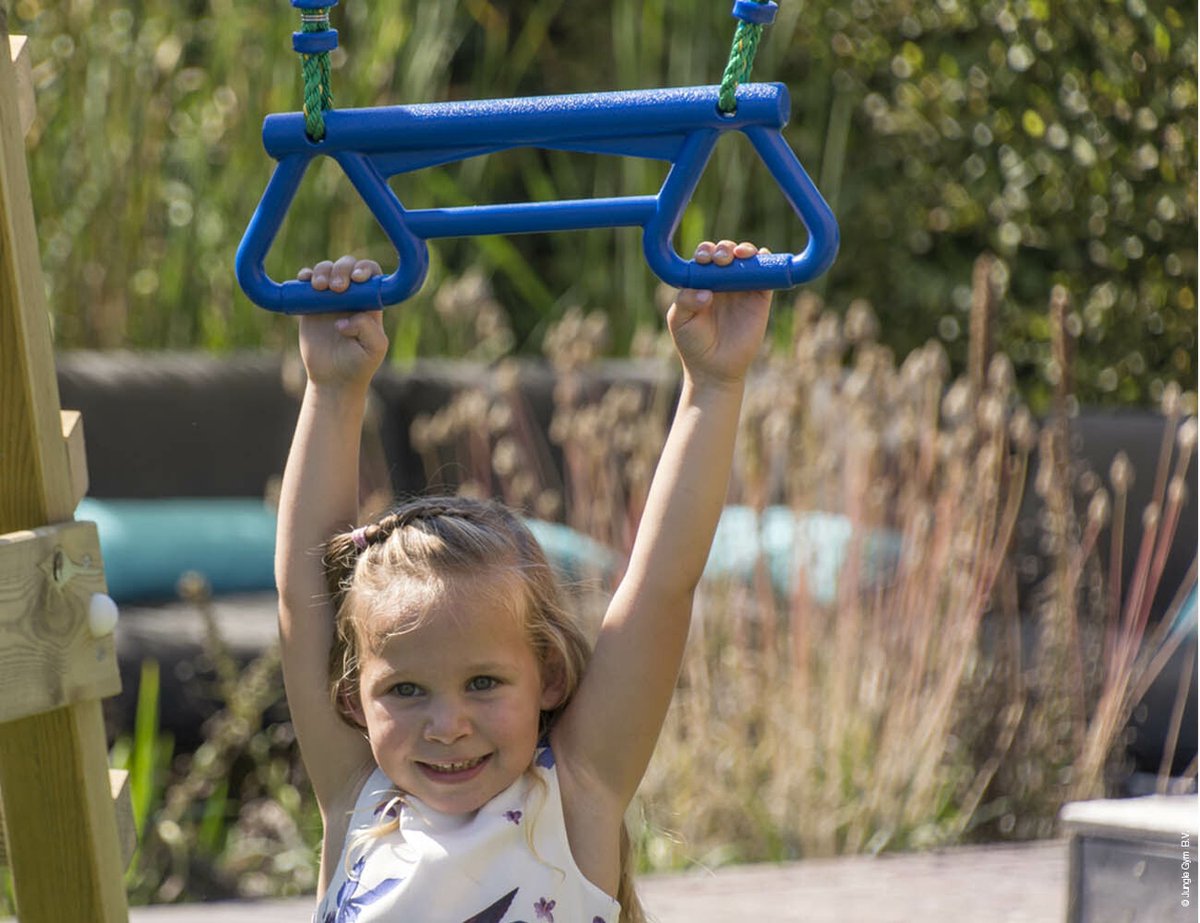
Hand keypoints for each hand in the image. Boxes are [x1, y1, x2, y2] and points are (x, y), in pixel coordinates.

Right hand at [295, 256, 387, 388]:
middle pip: (347, 266)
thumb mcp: (373, 349)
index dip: (365, 269)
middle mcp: (351, 295)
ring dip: (322, 270)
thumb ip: (368, 329)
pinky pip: (306, 282)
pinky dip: (304, 276)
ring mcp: (329, 298)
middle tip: (337, 288)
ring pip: (326, 269)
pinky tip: (304, 280)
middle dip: (342, 269)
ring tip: (319, 288)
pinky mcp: (309, 304)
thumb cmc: (359, 364)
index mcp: (370, 301)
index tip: (357, 279)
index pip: (371, 273)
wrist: (333, 379)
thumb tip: (345, 319)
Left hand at [667, 240, 771, 388]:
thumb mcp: (680, 321)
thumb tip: (706, 291)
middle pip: (726, 252)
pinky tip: (761, 257)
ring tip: (741, 255)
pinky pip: (766, 275)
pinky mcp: (760, 299)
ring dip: (745, 249)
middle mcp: (722, 281)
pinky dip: (766, 261)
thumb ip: (685, 301)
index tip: (704, 259)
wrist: (716, 369)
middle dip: (724, 249)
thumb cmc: (693, 344)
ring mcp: (742, 288)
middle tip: (722, 259)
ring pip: (747, 258)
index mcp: (701, 282)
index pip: (704, 257)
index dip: (705, 252)